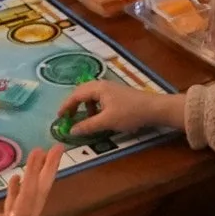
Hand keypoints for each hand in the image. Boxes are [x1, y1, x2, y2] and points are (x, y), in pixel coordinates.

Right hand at [0, 145, 57, 215]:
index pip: (31, 195)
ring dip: (33, 177)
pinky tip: (14, 181)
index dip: (37, 172)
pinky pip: (13, 205)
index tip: (45, 149)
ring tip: (36, 157)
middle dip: (45, 170)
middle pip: (37, 193)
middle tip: (56, 147)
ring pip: (27, 197)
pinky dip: (15, 191)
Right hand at [57, 81, 186, 137]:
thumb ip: (88, 126)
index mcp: (97, 88)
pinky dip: (95, 107)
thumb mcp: (107, 121)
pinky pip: (100, 99)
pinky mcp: (117, 94)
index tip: (59, 117)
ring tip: (87, 120)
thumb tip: (71, 130)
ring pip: (91, 96)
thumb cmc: (129, 113)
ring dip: (86, 107)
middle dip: (74, 105)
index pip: (76, 95)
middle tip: (68, 117)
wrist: (154, 108)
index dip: (66, 106)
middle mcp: (102, 85)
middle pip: (82, 92)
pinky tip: (101, 117)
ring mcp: (111, 88)